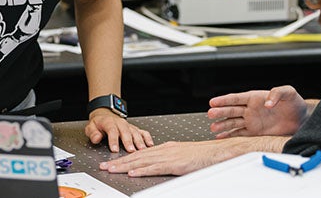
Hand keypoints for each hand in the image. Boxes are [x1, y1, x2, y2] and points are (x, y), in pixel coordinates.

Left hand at [85, 109, 153, 152]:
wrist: (106, 115)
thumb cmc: (99, 124)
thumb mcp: (91, 127)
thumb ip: (92, 133)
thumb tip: (96, 138)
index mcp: (109, 122)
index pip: (112, 130)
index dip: (113, 140)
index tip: (114, 150)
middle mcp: (121, 123)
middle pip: (126, 132)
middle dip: (129, 142)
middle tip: (131, 151)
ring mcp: (129, 126)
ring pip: (135, 132)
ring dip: (139, 141)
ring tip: (142, 150)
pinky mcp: (135, 128)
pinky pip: (142, 132)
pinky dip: (147, 138)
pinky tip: (150, 145)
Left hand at [99, 140, 227, 176]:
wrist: (216, 152)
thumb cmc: (202, 155)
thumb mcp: (181, 155)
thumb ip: (168, 159)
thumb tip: (157, 165)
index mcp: (165, 147)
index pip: (140, 153)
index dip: (125, 158)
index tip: (113, 162)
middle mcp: (164, 149)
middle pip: (137, 156)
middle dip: (119, 161)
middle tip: (104, 166)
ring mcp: (168, 156)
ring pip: (142, 161)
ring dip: (125, 166)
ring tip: (111, 169)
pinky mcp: (174, 164)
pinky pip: (155, 168)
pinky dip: (142, 170)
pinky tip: (132, 173)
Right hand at [207, 85, 307, 137]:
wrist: (301, 119)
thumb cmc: (294, 103)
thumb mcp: (288, 92)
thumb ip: (277, 93)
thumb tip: (266, 102)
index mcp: (255, 97)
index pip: (236, 98)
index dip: (224, 100)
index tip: (213, 101)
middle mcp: (250, 109)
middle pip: (231, 110)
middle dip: (220, 112)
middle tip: (210, 114)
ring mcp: (251, 121)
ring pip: (233, 122)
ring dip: (223, 125)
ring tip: (213, 128)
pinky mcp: (255, 132)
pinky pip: (239, 133)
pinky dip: (230, 135)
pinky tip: (221, 136)